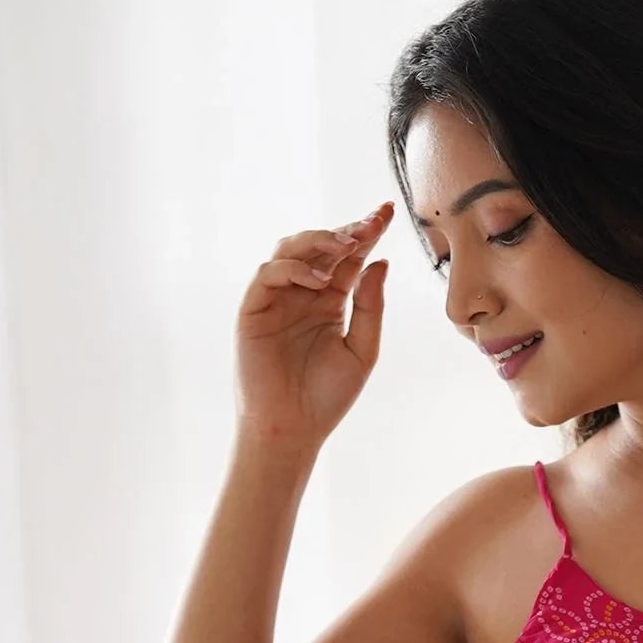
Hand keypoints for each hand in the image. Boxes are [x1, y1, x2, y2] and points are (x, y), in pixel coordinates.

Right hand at [235, 199, 393, 451]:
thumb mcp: (362, 351)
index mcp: (331, 302)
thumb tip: (380, 262)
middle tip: (371, 223)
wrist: (292, 430)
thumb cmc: (326, 398)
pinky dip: (292, 269)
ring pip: (292, 249)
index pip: (350, 258)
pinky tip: (317, 280)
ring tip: (346, 246)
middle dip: (347, 230)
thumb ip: (371, 307)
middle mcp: (303, 294)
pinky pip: (269, 273)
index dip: (368, 232)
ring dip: (319, 241)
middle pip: (323, 247)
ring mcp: (277, 298)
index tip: (388, 212)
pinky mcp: (254, 308)